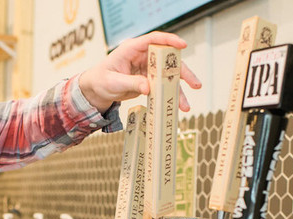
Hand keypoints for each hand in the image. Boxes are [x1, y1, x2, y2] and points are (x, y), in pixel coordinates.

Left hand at [79, 31, 201, 112]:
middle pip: (167, 60)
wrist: (97, 90)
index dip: (169, 41)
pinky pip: (162, 86)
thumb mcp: (114, 82)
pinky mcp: (149, 80)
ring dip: (178, 90)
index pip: (154, 40)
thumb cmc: (101, 80)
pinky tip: (177, 106)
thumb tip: (148, 87)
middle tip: (195, 84)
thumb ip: (131, 83)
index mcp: (132, 49)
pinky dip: (169, 96)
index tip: (182, 46)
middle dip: (182, 72)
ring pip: (168, 76)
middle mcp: (143, 56)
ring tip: (185, 106)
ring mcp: (147, 68)